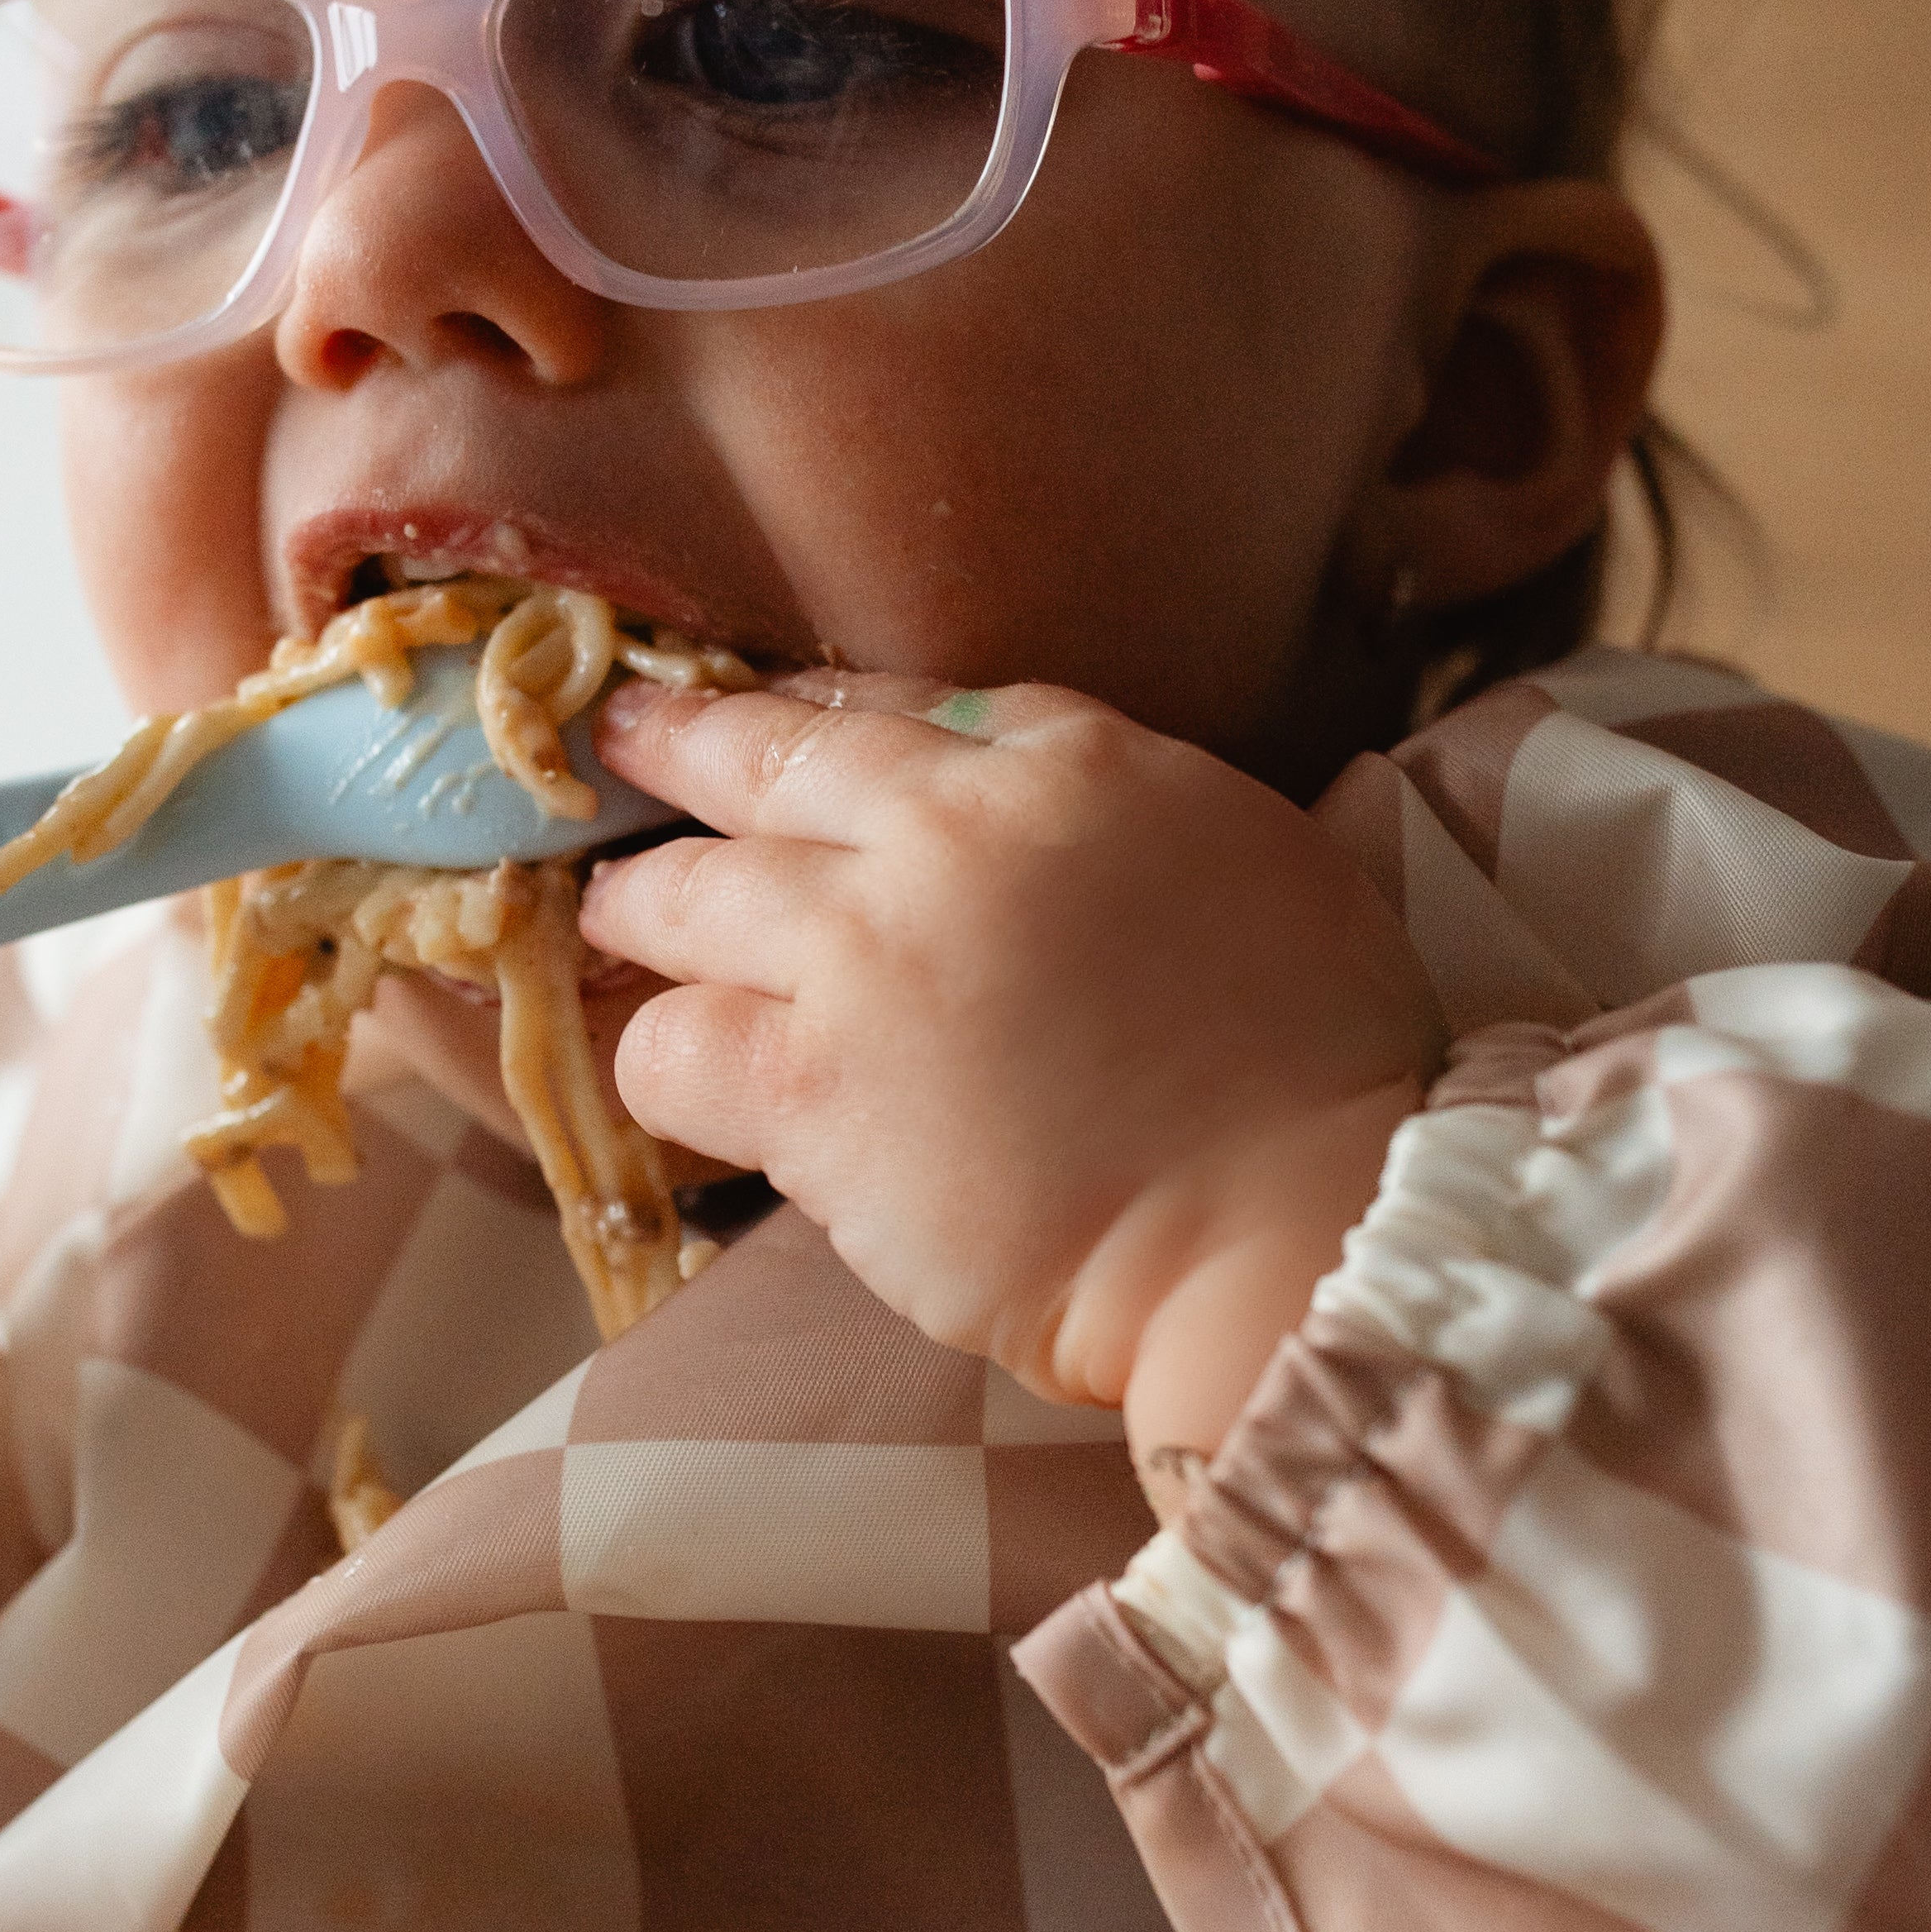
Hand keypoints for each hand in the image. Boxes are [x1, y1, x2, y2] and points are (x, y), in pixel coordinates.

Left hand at [578, 672, 1444, 1471]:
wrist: (1285, 1225)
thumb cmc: (1318, 1074)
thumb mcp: (1263, 865)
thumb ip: (1138, 822)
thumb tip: (1071, 834)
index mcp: (1078, 766)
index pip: (906, 706)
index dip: (817, 713)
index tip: (766, 716)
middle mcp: (952, 833)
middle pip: (767, 763)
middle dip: (675, 749)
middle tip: (619, 747)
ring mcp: (864, 956)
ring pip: (684, 896)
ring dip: (637, 906)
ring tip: (612, 920)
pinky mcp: (808, 1088)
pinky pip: (672, 1050)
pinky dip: (660, 1057)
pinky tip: (673, 1074)